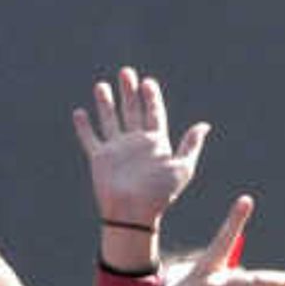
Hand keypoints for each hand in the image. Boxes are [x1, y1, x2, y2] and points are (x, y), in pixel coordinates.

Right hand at [72, 67, 211, 238]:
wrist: (134, 213)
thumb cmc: (160, 194)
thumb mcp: (182, 168)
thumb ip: (190, 145)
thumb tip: (204, 125)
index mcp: (156, 143)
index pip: (154, 113)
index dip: (151, 97)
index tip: (148, 82)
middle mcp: (135, 143)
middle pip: (132, 110)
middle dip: (129, 91)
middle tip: (127, 72)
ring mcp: (117, 149)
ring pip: (110, 119)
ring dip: (106, 103)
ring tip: (102, 85)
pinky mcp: (100, 158)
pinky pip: (90, 139)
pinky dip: (84, 127)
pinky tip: (80, 113)